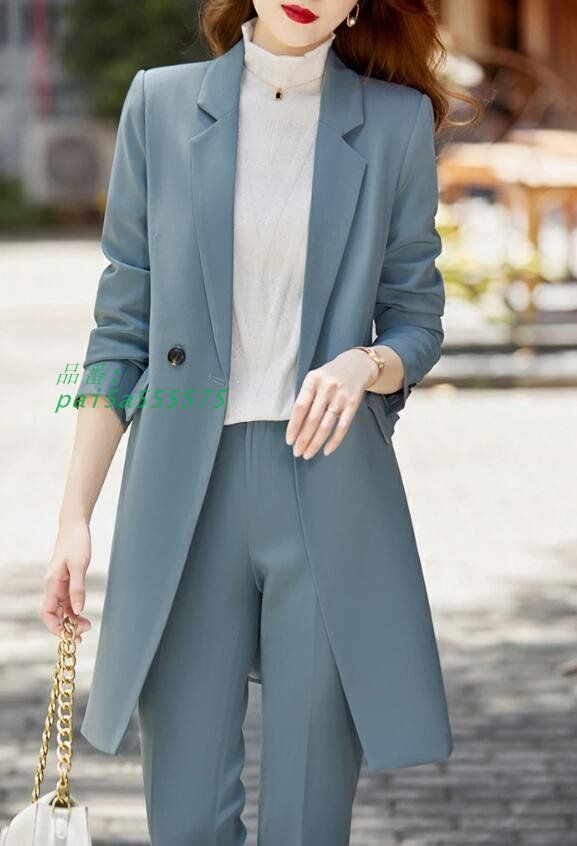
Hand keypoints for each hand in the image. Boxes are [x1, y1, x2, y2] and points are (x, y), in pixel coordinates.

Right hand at [40, 519, 92, 642]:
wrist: (75, 527)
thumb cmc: (76, 543)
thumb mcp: (79, 566)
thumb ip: (78, 589)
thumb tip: (78, 611)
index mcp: (51, 584)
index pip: (48, 613)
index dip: (55, 627)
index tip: (69, 636)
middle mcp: (52, 586)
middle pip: (54, 614)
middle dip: (66, 627)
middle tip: (84, 632)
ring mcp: (59, 584)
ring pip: (62, 609)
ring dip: (72, 619)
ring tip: (87, 626)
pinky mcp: (66, 581)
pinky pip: (68, 601)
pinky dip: (74, 609)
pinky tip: (83, 614)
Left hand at [285, 348, 378, 458]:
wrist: (357, 364)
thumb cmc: (329, 376)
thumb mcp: (315, 379)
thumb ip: (306, 397)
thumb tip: (295, 426)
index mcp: (313, 380)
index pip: (300, 407)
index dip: (293, 426)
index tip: (289, 441)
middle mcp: (327, 387)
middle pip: (312, 419)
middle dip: (303, 439)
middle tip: (297, 452)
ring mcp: (341, 396)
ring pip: (326, 425)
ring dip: (315, 442)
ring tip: (307, 454)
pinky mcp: (353, 404)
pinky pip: (343, 427)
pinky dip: (334, 441)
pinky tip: (326, 451)